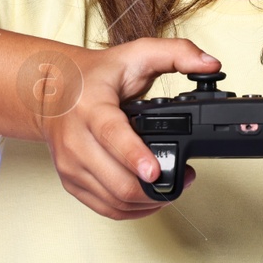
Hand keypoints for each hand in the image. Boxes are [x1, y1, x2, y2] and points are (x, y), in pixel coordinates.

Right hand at [35, 38, 221, 219]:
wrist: (52, 90)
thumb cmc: (96, 75)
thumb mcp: (137, 53)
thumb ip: (177, 53)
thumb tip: (211, 64)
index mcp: (91, 106)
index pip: (111, 135)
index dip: (134, 155)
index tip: (154, 170)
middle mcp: (75, 139)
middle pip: (117, 180)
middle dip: (156, 187)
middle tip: (185, 177)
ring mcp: (70, 164)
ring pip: (114, 200)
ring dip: (148, 202)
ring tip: (172, 187)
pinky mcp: (71, 182)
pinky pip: (105, 209)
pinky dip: (132, 210)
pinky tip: (149, 198)